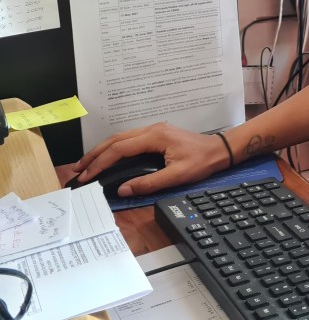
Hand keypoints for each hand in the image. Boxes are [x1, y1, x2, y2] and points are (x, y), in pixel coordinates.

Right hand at [71, 122, 229, 196]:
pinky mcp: (156, 134)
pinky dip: (114, 148)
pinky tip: (108, 157)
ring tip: (87, 164)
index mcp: (155, 137)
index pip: (119, 149)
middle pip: (115, 139)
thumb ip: (149, 183)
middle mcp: (151, 129)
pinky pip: (129, 139)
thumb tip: (123, 189)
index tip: (87, 175)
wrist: (219, 149)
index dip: (101, 162)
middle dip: (95, 154)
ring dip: (102, 150)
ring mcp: (154, 130)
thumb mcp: (177, 175)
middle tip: (77, 169)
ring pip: (120, 137)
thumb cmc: (201, 161)